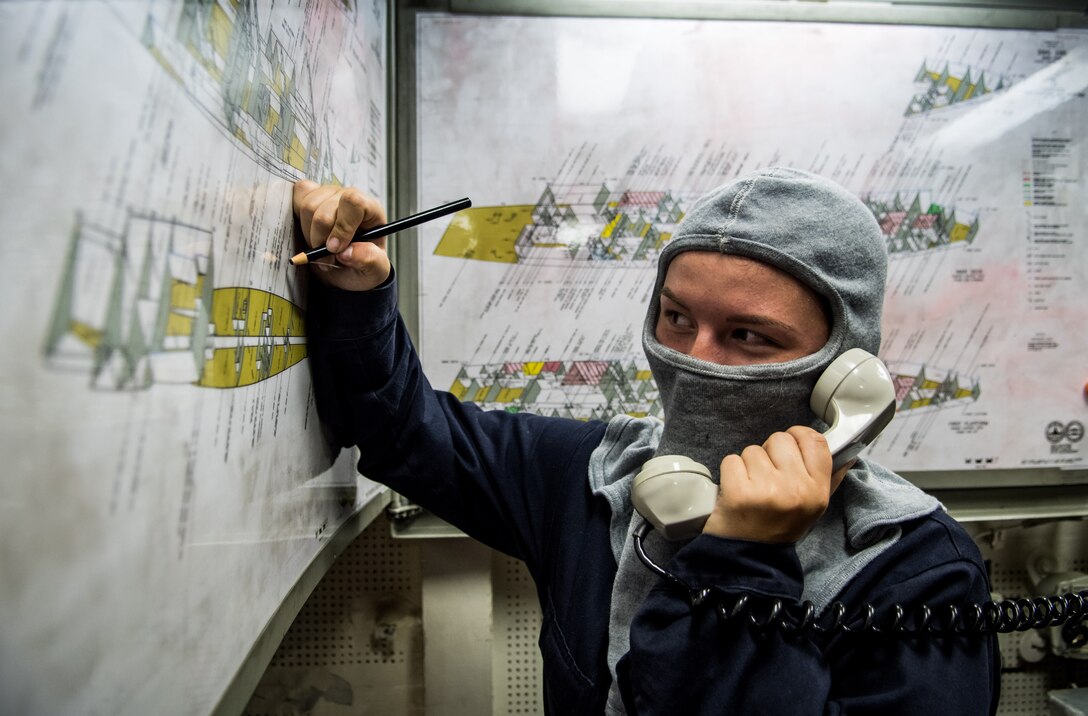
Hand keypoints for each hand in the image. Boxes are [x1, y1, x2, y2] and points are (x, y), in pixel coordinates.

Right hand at [292, 180, 389, 291]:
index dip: (342, 227)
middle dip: (321, 240)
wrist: (348, 267)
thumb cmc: (363, 263)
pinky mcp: (311, 194)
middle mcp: (349, 197)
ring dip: (310, 235)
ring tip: (321, 249)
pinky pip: (298, 196)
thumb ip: (369, 260)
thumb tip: (346, 252)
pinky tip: (310, 232)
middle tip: (328, 259)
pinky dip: (299, 218)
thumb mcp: (376, 269)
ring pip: (308, 207)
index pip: (354, 202)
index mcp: (371, 209)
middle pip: (324, 210)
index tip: (335, 249)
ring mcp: (328, 193)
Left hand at [702, 426, 850, 542]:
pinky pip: (731, 460)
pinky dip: (730, 473)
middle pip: (780, 439)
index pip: (815, 441)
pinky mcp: (738, 492)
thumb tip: (848, 455)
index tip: (790, 446)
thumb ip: (829, 479)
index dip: (798, 436)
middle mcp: (795, 490)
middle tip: (767, 477)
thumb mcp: (813, 508)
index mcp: (817, 492)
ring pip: (753, 450)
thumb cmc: (778, 527)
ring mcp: (767, 491)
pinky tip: (736, 491)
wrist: (749, 556)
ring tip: (752, 488)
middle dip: (770, 453)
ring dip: (748, 465)